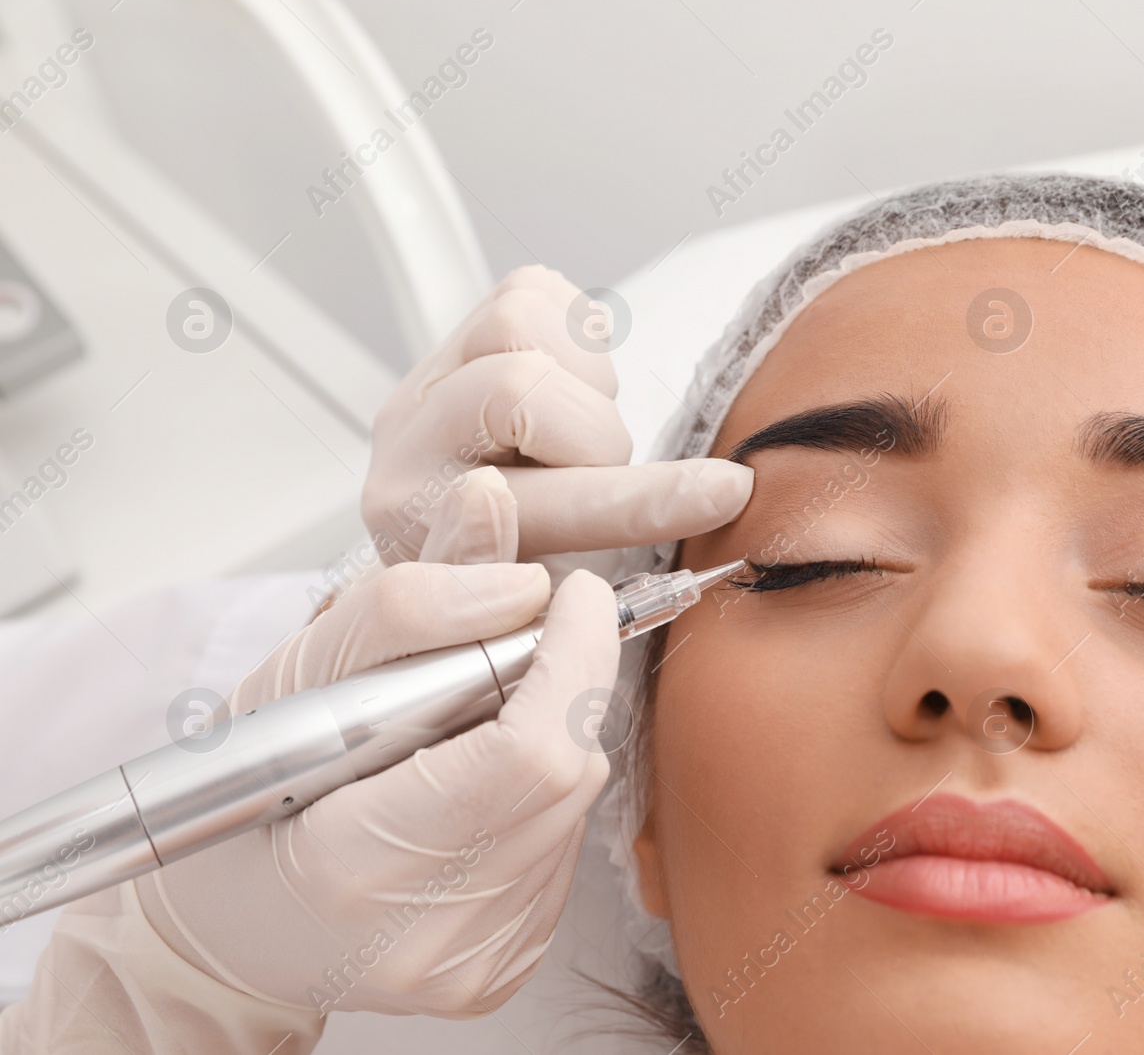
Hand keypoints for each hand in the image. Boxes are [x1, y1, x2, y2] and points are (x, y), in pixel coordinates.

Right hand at [135, 477, 620, 1016]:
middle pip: (566, 771)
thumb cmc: (243, 801)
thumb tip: (493, 511)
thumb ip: (404, 596)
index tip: (574, 592)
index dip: (573, 656)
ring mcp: (471, 963)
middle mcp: (428, 936)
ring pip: (575, 806)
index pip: (529, 752)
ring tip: (470, 730)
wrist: (229, 932)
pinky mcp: (502, 970)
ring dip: (548, 740)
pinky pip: (561, 850)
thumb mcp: (298, 677)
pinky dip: (536, 797)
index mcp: (357, 865)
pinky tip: (474, 789)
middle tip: (525, 641)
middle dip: (564, 685)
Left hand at [362, 264, 750, 567]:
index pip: (537, 504)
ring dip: (585, 378)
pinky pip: (531, 290)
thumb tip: (720, 490)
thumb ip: (601, 572)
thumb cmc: (529, 577)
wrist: (488, 534)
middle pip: (518, 387)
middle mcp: (405, 444)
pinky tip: (575, 386)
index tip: (725, 492)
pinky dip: (577, 331)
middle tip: (610, 471)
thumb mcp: (566, 604)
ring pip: (517, 322)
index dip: (638, 500)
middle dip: (597, 434)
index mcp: (420, 527)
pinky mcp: (459, 331)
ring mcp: (427, 377)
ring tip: (586, 427)